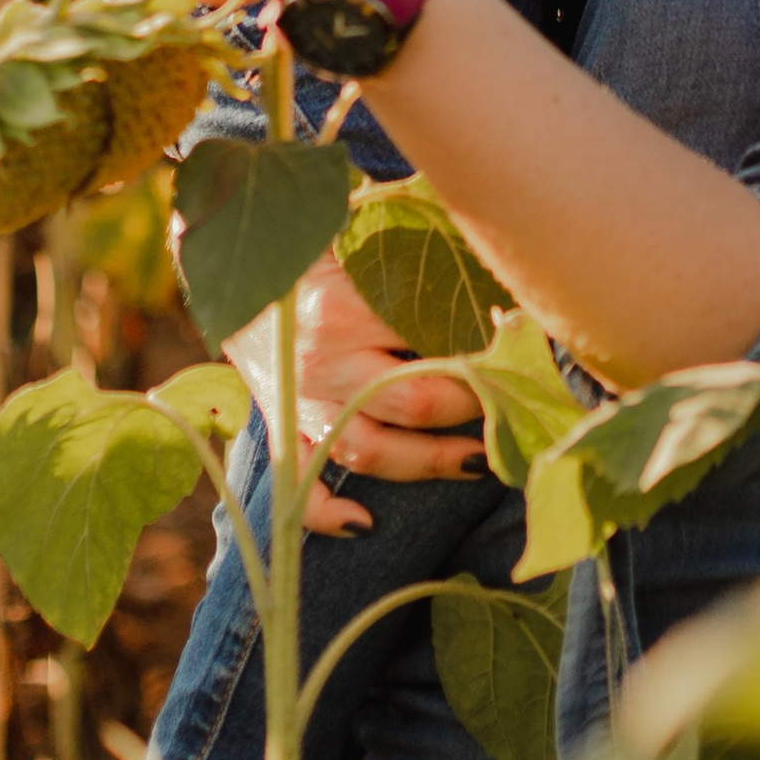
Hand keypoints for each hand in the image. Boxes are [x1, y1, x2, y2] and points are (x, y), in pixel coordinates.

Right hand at [223, 250, 488, 529]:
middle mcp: (322, 361)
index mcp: (343, 308)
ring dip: (428, 462)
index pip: (431, 339)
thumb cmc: (315, 247)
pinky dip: (327, 514)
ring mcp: (300, 402)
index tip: (522, 341)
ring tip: (478, 461)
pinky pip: (300, 483)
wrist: (236, 272)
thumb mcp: (361, 234)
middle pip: (412, 402)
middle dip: (471, 405)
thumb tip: (488, 252)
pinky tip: (365, 525)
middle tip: (511, 398)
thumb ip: (414, 245)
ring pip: (370, 450)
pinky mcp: (283, 428)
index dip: (483, 344)